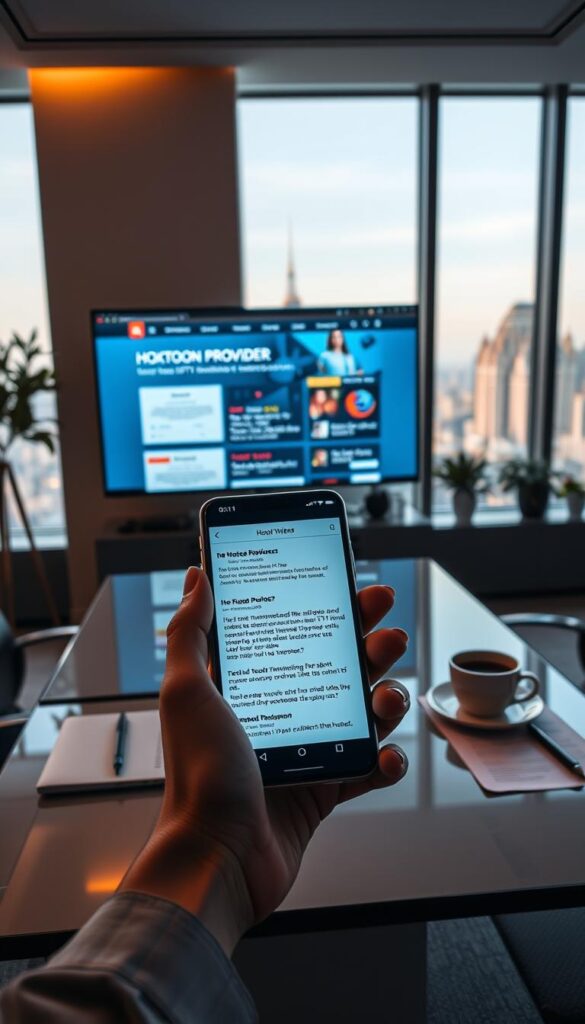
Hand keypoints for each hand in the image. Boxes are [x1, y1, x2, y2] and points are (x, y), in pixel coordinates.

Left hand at [121, 567, 409, 953]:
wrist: (216, 858)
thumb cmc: (198, 776)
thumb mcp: (187, 691)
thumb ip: (190, 632)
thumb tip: (198, 578)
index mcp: (251, 687)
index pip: (299, 634)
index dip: (333, 610)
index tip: (359, 590)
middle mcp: (282, 714)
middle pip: (339, 669)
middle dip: (371, 649)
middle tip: (389, 636)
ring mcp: (305, 753)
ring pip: (362, 716)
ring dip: (386, 702)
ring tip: (386, 701)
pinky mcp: (323, 792)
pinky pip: (367, 770)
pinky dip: (385, 763)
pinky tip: (385, 757)